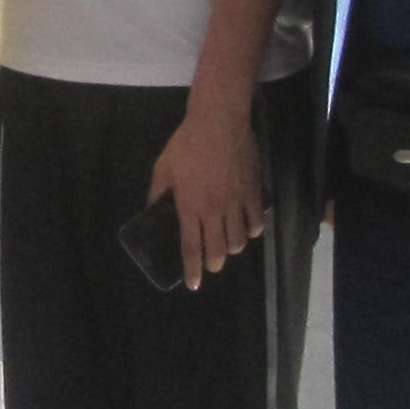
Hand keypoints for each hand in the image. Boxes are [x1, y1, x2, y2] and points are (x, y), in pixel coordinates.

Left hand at [146, 98, 265, 286]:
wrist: (218, 124)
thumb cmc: (186, 144)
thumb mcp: (163, 167)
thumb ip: (158, 191)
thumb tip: (152, 206)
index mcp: (189, 208)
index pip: (191, 248)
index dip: (192, 269)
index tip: (194, 284)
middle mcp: (213, 211)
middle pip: (217, 250)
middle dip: (214, 264)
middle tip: (212, 266)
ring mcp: (236, 203)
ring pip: (239, 240)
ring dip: (233, 248)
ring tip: (229, 247)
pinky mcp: (253, 192)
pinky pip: (257, 221)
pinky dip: (253, 230)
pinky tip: (249, 229)